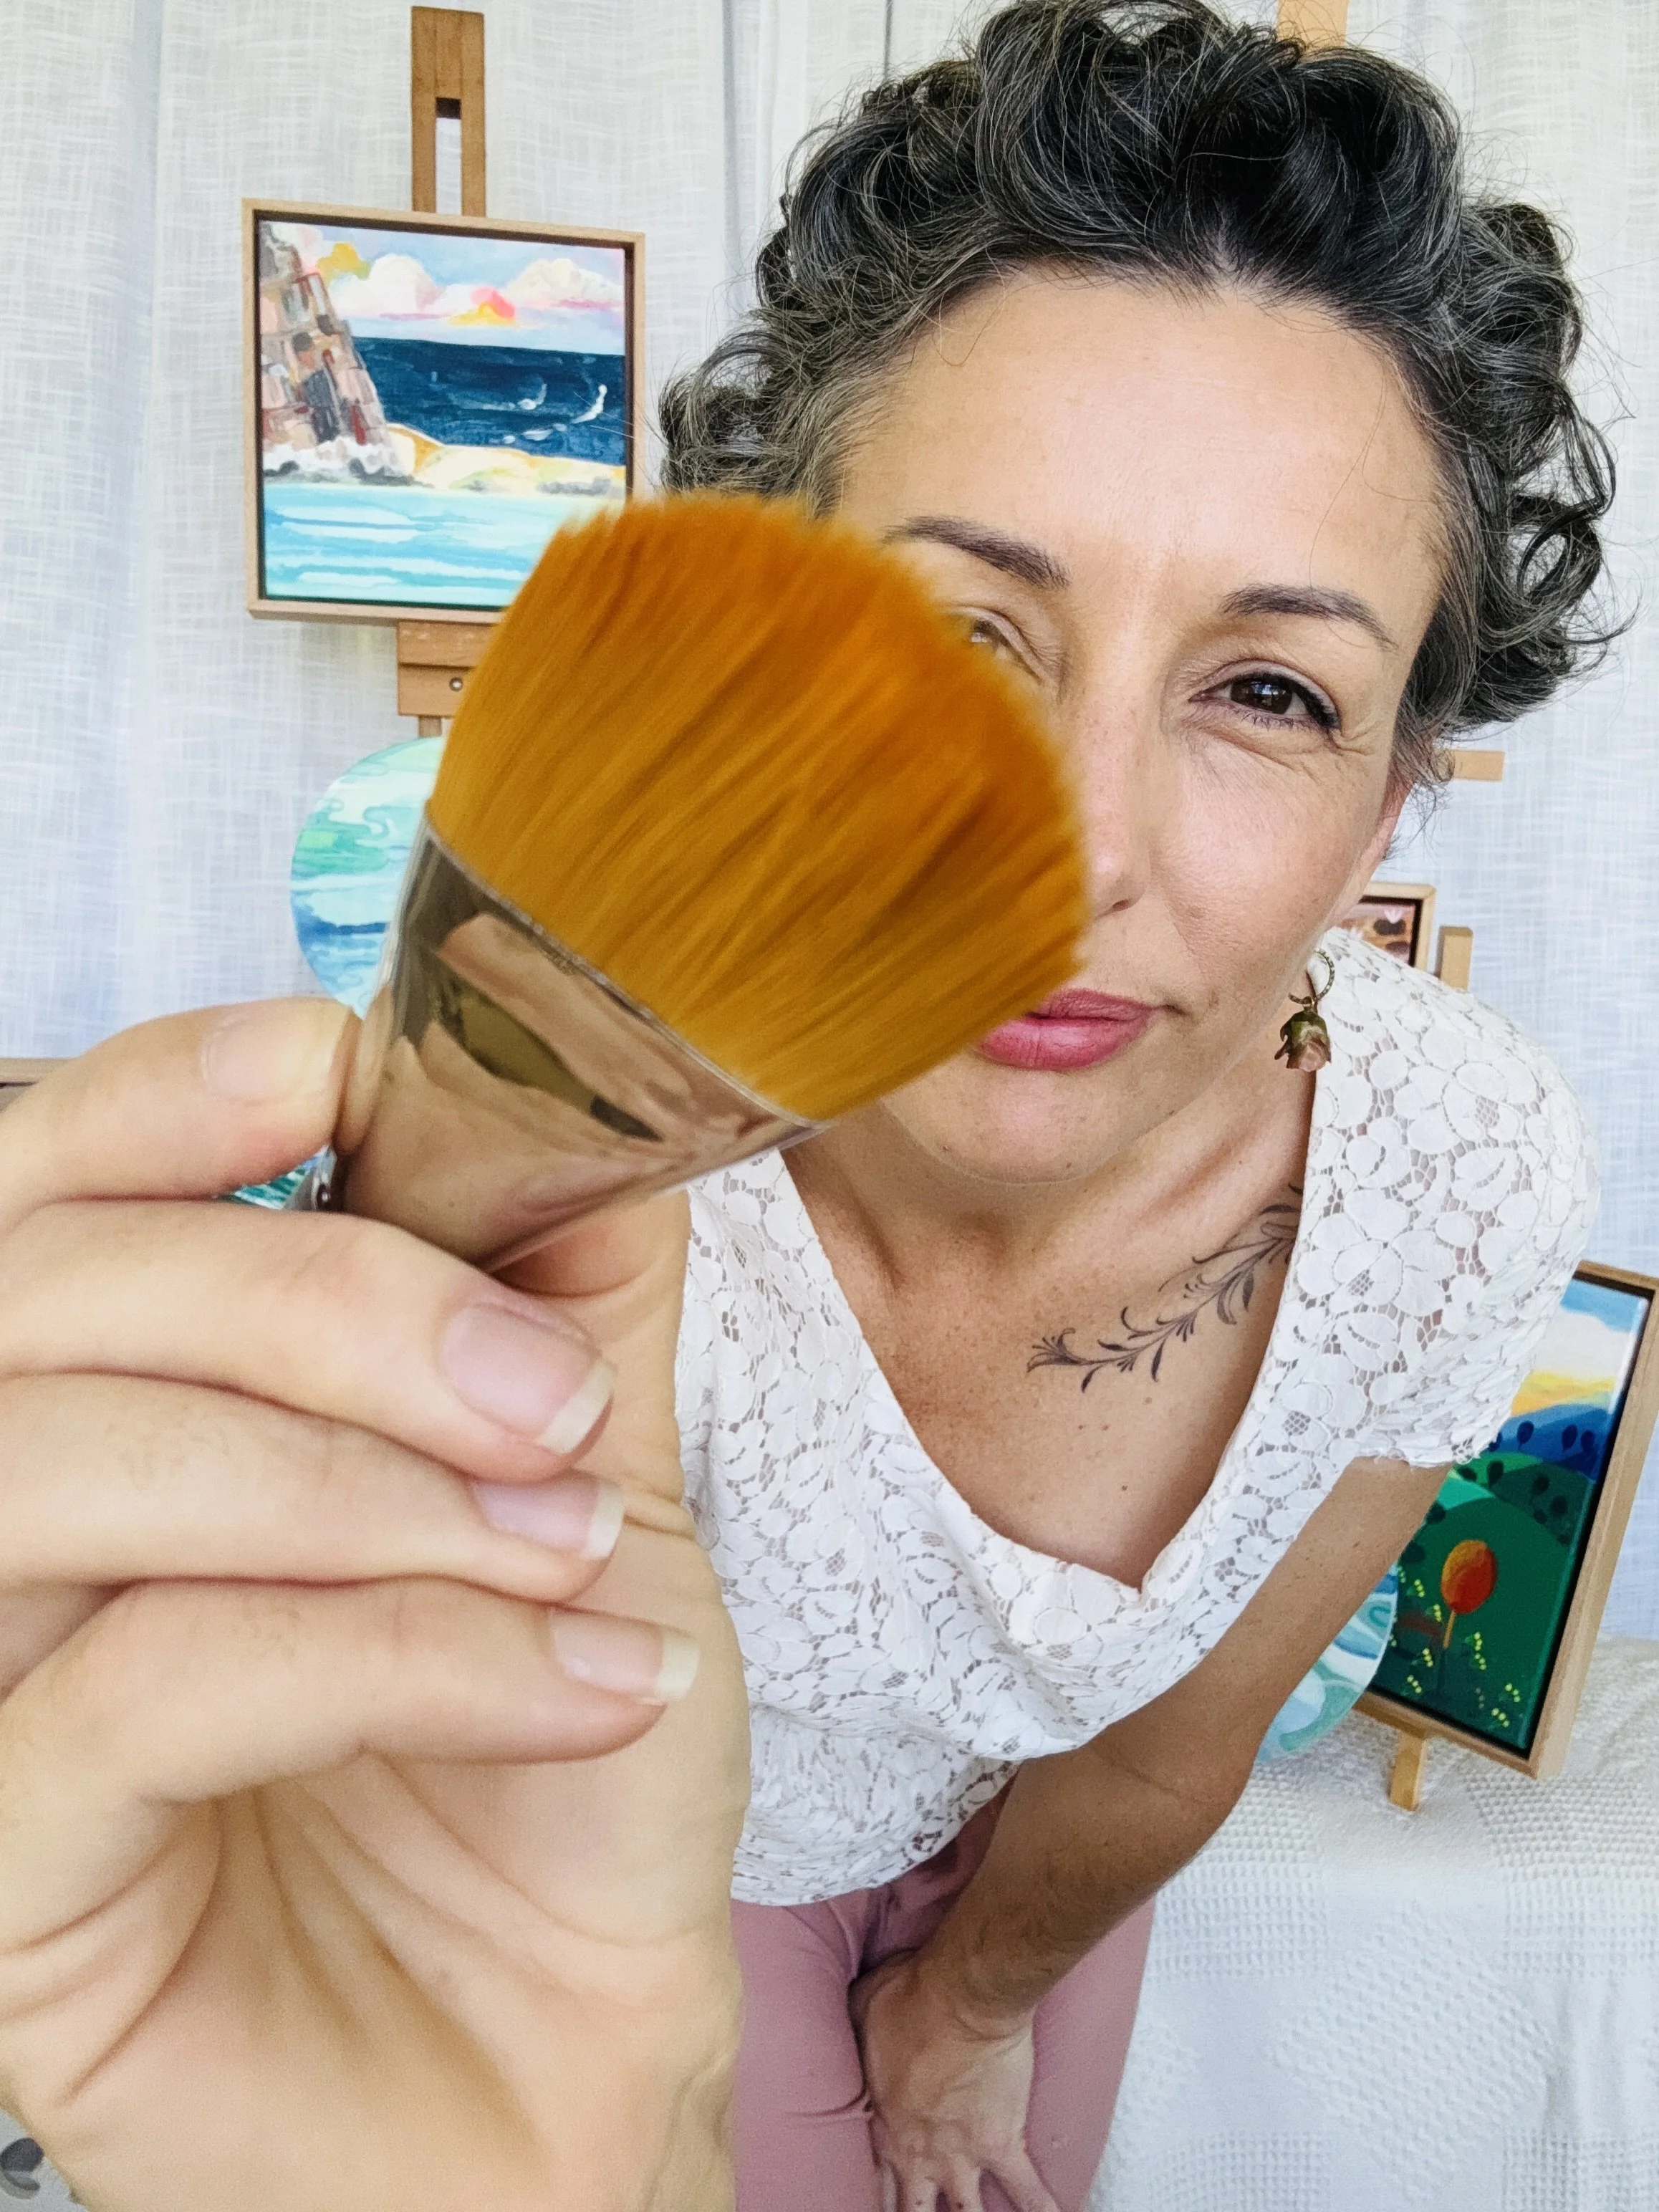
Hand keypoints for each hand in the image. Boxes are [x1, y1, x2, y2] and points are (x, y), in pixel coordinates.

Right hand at [0, 1001, 748, 2211]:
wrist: (581, 2055)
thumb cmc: (565, 1776)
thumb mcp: (594, 1493)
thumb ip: (562, 1298)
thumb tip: (573, 1098)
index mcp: (136, 1409)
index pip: (49, 1187)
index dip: (162, 1091)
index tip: (338, 1069)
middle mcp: (21, 1533)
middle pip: (48, 1298)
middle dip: (321, 1304)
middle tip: (541, 1399)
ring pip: (62, 1471)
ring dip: (358, 1483)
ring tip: (570, 1547)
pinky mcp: (6, 1879)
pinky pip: (145, 1693)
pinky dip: (396, 1653)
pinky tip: (580, 1688)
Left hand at [850, 1953, 1059, 2211]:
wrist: (963, 1996)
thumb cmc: (910, 1997)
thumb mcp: (862, 2011)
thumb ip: (856, 2034)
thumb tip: (850, 2023)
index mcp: (885, 2128)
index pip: (874, 2182)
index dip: (874, 2195)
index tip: (878, 2198)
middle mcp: (922, 2156)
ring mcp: (963, 2156)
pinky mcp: (1003, 2143)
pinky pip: (1028, 2190)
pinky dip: (1042, 2211)